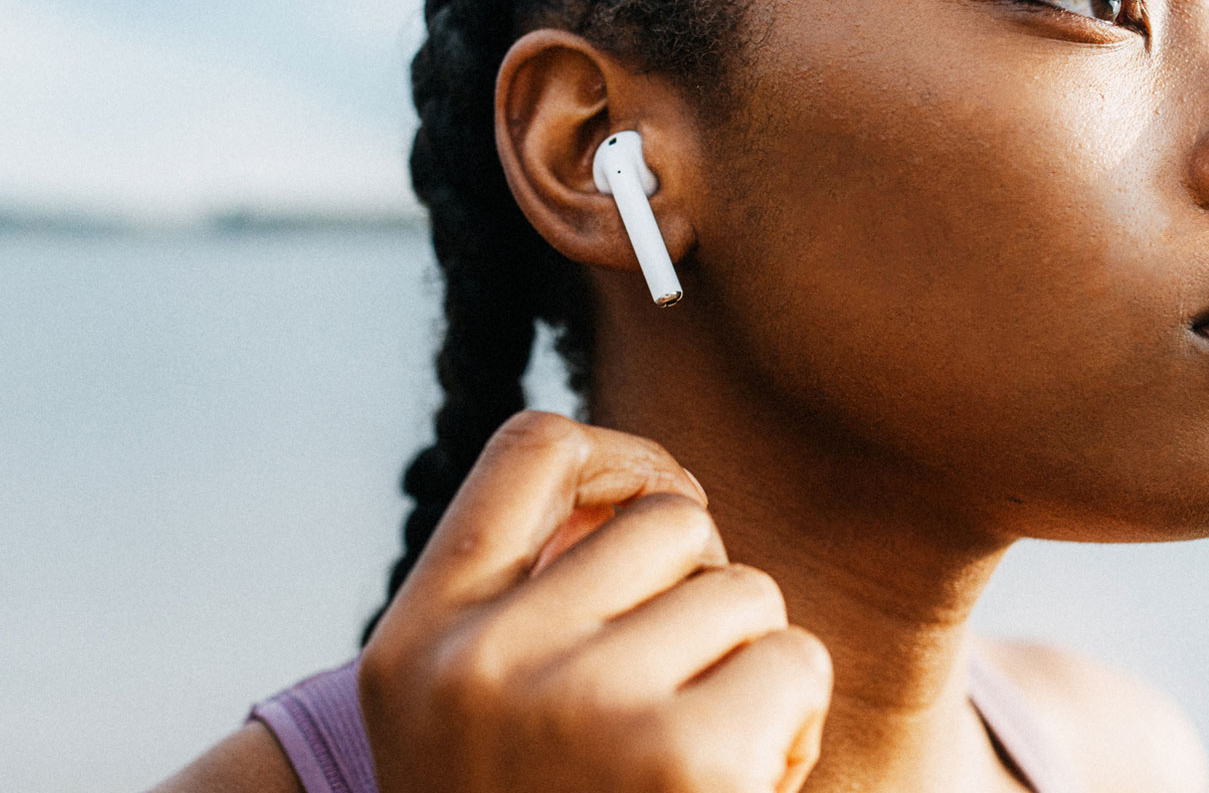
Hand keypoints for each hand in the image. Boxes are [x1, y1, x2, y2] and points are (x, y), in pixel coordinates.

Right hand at [358, 410, 831, 792]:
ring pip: (743, 589)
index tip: (662, 504)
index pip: (529, 449)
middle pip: (666, 519)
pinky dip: (796, 720)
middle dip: (705, 589)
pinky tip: (747, 789)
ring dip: (754, 663)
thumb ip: (524, 612)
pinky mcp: (684, 758)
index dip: (621, 455)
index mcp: (413, 646)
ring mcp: (577, 707)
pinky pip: (793, 660)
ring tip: (711, 759)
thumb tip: (649, 487)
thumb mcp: (470, 725)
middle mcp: (479, 662)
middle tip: (689, 689)